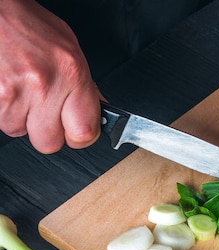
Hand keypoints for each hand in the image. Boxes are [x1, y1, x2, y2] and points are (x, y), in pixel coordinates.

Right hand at [0, 0, 101, 152]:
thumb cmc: (29, 26)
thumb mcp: (70, 50)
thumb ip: (85, 85)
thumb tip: (98, 113)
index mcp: (72, 73)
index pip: (85, 132)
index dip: (80, 137)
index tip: (77, 131)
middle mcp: (46, 85)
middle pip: (50, 143)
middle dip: (48, 132)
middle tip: (46, 113)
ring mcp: (16, 92)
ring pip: (21, 132)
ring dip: (22, 118)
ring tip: (23, 92)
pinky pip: (2, 121)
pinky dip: (5, 110)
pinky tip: (10, 89)